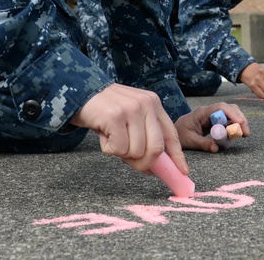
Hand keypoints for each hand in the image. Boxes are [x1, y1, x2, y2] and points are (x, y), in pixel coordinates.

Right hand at [70, 83, 186, 174]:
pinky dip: (108, 149)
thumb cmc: (107, 111)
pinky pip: (119, 149)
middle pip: (156, 148)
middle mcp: (146, 104)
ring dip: (121, 153)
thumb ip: (144, 137)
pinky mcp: (115, 116)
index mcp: (154, 104)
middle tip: (130, 161)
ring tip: (112, 137)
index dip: (177, 156)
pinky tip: (103, 135)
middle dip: (144, 163)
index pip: (171, 134)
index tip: (182, 172)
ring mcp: (131, 109)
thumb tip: (154, 168)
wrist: (81, 92)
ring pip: (136, 151)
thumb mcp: (131, 118)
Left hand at [175, 103, 250, 151]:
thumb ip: (203, 143)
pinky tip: (237, 134)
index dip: (232, 113)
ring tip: (244, 135)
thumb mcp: (189, 141)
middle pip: (229, 109)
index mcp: (202, 112)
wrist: (173, 133)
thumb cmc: (180, 134)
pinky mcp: (215, 122)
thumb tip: (216, 148)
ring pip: (230, 114)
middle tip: (246, 133)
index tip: (241, 124)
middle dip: (240, 118)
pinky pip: (227, 121)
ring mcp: (213, 116)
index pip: (220, 107)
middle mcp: (209, 112)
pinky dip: (234, 127)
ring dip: (239, 123)